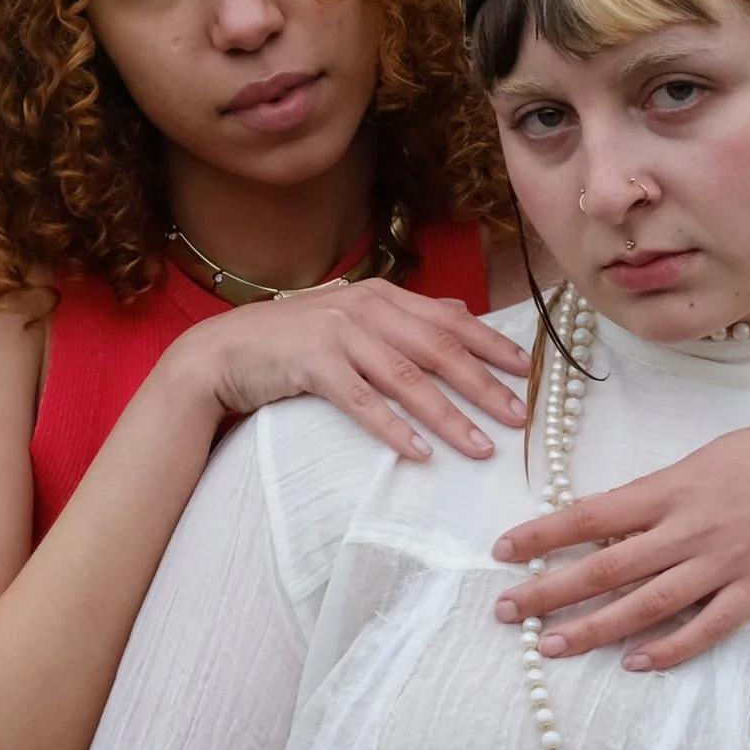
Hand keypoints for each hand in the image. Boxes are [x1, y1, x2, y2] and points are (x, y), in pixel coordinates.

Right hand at [175, 280, 531, 461]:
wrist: (222, 351)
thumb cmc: (292, 339)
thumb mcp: (351, 316)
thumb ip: (405, 315)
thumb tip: (462, 313)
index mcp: (381, 295)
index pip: (449, 319)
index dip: (491, 344)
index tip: (528, 371)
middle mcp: (363, 308)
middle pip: (437, 349)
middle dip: (482, 385)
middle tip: (517, 418)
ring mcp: (336, 334)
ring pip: (406, 378)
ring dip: (447, 416)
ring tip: (479, 447)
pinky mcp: (311, 365)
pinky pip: (362, 401)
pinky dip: (393, 428)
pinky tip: (418, 454)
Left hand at [486, 410, 749, 671]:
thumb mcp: (702, 459)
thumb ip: (656, 494)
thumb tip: (608, 526)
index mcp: (670, 488)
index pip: (589, 515)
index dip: (541, 534)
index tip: (502, 550)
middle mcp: (689, 528)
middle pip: (605, 568)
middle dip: (549, 590)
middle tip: (506, 612)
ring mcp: (724, 563)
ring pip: (646, 604)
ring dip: (593, 628)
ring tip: (550, 646)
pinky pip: (707, 627)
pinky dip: (670, 649)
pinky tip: (634, 664)